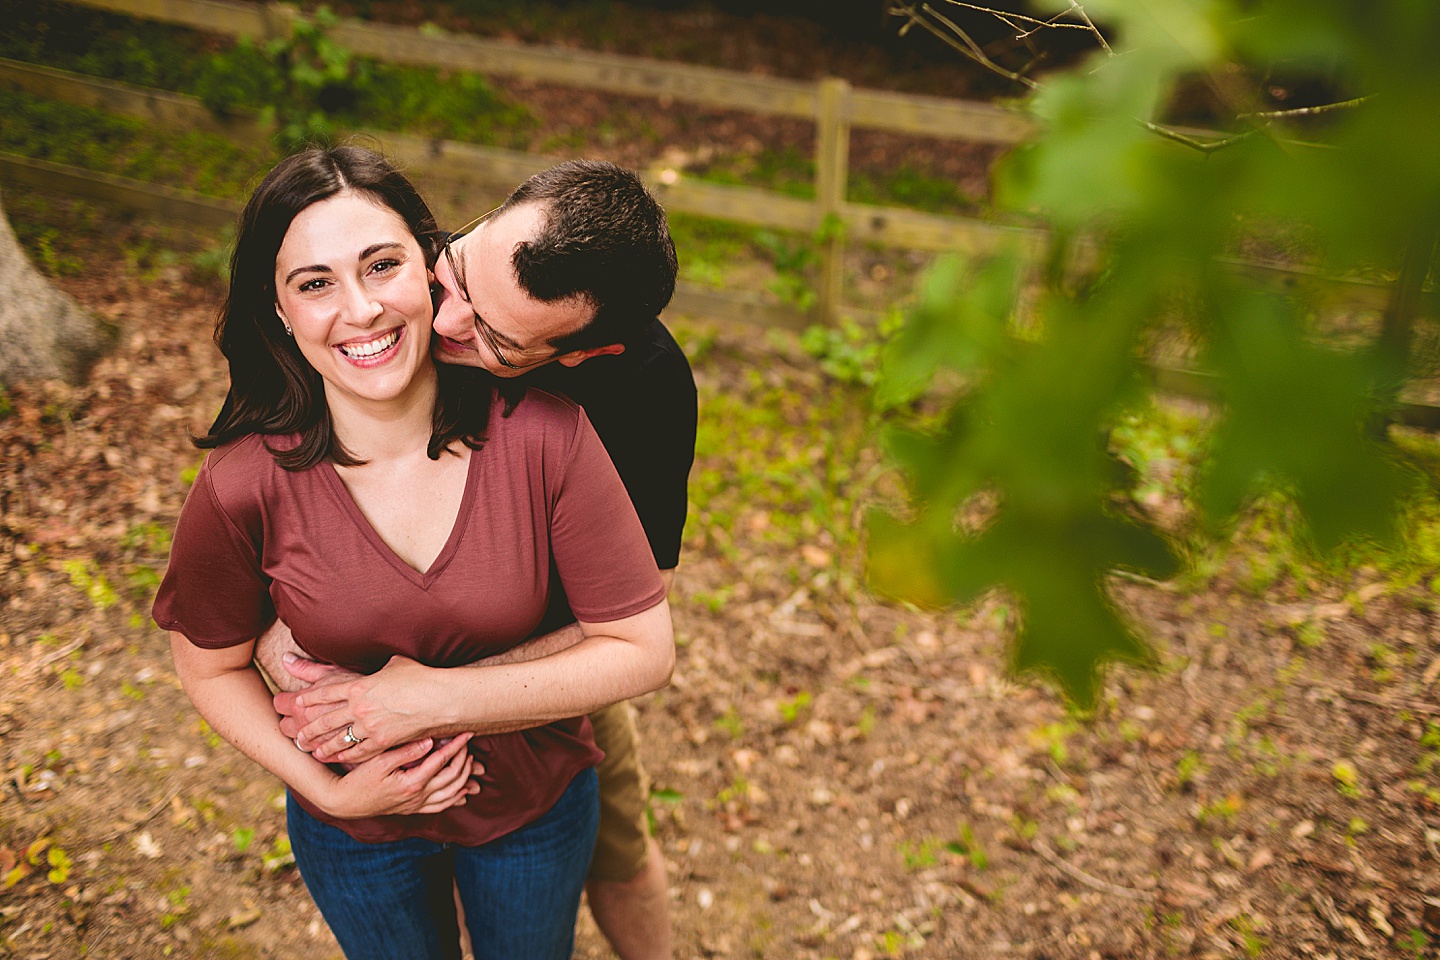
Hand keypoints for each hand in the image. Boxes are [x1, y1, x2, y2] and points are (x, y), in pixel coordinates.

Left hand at [295, 655, 441, 763]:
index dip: (308, 699)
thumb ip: (380, 668)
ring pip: (338, 740)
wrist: (440, 699)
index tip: (297, 704)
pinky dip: (345, 757)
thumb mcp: (396, 664)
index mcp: (358, 686)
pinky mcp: (382, 742)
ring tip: (313, 751)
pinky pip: (358, 752)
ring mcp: (370, 727)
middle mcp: (359, 708)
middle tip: (298, 736)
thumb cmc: (421, 677)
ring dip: (323, 746)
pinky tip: (337, 760)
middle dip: (309, 729)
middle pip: (325, 720)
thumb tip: (380, 666)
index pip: (324, 693)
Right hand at [319, 732, 478, 818]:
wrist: (344, 802)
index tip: (467, 733)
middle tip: (468, 745)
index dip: (457, 746)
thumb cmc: (358, 779)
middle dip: (465, 760)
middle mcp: (418, 797)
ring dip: (464, 778)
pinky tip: (463, 792)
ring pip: (451, 795)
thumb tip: (430, 741)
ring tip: (471, 762)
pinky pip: (440, 807)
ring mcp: (416, 806)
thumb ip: (405, 752)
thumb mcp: (379, 761)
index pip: (442, 762)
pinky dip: (455, 798)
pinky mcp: (412, 810)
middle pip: (453, 778)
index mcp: (412, 783)